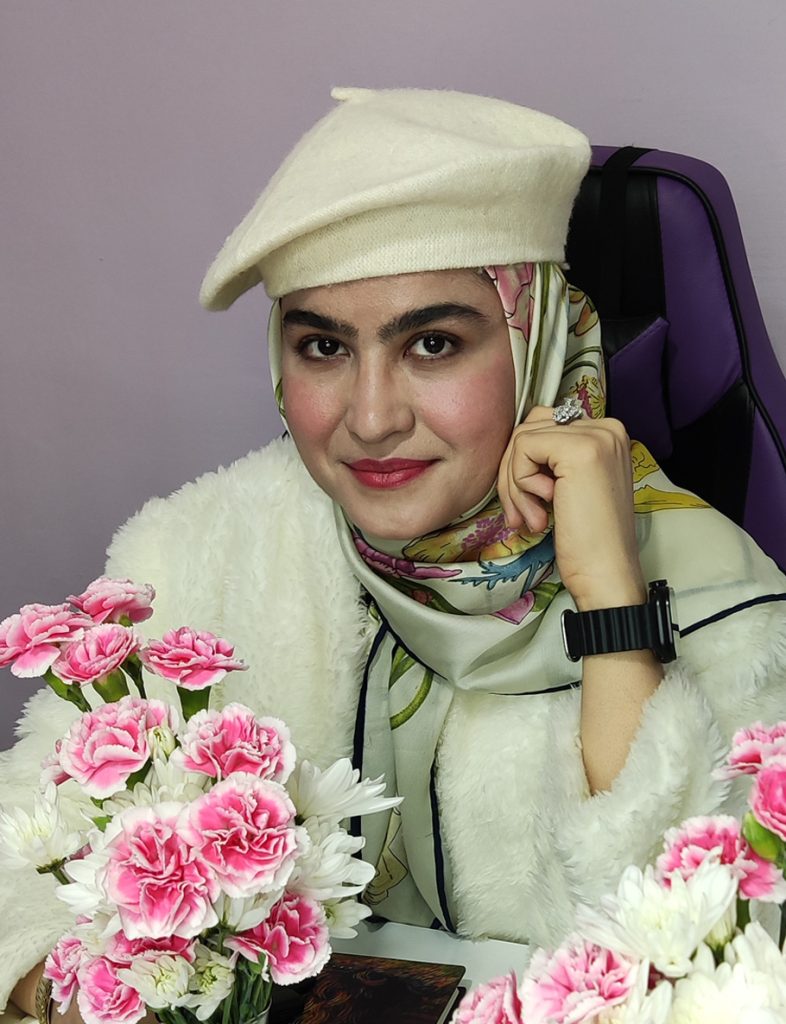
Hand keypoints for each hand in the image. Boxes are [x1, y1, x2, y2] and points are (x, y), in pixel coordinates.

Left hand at [497, 406, 645, 610]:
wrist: (605, 573)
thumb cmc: (587, 539)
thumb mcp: (570, 486)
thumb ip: (550, 459)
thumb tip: (513, 444)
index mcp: (607, 434)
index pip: (543, 425)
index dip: (523, 465)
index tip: (528, 505)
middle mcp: (607, 428)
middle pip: (529, 428)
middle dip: (513, 474)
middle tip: (521, 515)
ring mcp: (596, 436)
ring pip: (522, 439)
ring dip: (514, 484)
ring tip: (531, 518)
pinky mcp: (579, 450)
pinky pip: (522, 448)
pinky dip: (519, 483)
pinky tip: (541, 511)